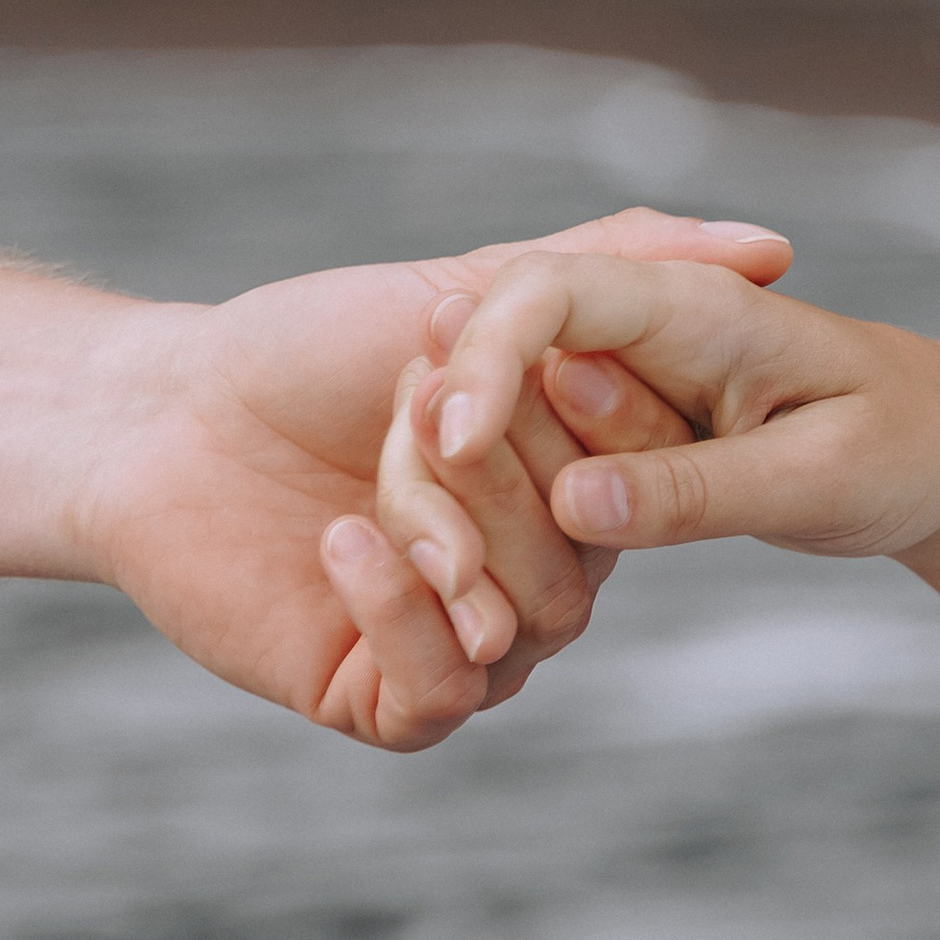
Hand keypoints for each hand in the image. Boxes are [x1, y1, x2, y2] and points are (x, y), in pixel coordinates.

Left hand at [87, 213, 790, 751]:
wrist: (164, 410)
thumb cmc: (309, 344)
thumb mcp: (472, 286)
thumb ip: (616, 263)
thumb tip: (775, 244)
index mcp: (559, 490)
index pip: (640, 490)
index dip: (594, 433)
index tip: (524, 364)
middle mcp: (517, 573)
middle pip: (585, 568)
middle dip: (506, 485)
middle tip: (425, 416)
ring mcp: (451, 640)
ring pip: (525, 633)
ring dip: (455, 545)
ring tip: (377, 484)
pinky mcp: (374, 693)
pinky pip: (440, 695)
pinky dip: (402, 616)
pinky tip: (344, 541)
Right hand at [386, 252, 939, 579]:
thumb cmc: (910, 444)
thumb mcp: (821, 477)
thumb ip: (695, 489)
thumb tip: (573, 506)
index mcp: (690, 304)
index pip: (549, 290)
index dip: (488, 358)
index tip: (458, 445)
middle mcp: (633, 328)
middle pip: (494, 354)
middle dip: (458, 442)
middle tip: (458, 561)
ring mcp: (612, 382)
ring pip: (496, 418)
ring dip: (474, 501)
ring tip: (486, 606)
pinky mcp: (608, 437)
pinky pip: (528, 471)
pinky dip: (507, 527)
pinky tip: (502, 602)